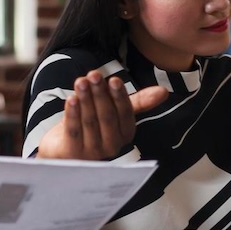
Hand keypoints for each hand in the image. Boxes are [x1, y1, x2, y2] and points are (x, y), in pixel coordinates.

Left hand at [35, 72, 168, 159]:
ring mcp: (93, 152)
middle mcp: (112, 145)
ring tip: (81, 82)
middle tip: (94, 75)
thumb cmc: (94, 125)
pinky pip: (74, 131)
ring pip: (90, 122)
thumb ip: (139, 101)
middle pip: (107, 117)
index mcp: (125, 133)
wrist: (66, 148)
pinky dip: (72, 114)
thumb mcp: (116, 112)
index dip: (119, 96)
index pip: (125, 113)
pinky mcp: (74, 154)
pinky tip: (71, 99)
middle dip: (100, 94)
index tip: (113, 80)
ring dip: (85, 100)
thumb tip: (165, 91)